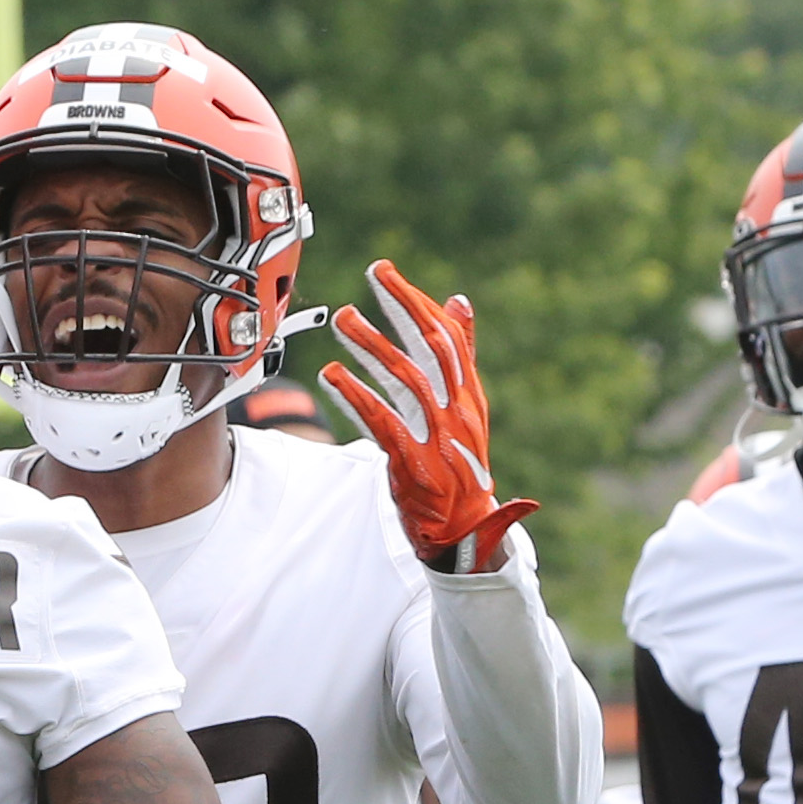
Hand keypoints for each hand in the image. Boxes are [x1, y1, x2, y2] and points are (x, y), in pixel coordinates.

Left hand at [320, 259, 537, 572]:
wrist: (465, 529)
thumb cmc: (460, 463)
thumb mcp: (467, 406)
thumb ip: (461, 356)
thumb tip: (457, 301)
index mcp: (469, 395)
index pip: (447, 338)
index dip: (415, 302)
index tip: (386, 274)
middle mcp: (458, 411)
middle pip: (430, 349)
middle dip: (399, 308)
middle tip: (370, 276)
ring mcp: (437, 437)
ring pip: (405, 380)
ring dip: (372, 345)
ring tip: (344, 318)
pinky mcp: (413, 463)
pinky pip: (383, 422)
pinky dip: (357, 395)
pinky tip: (332, 374)